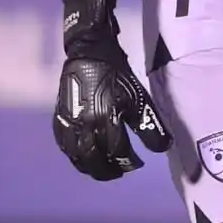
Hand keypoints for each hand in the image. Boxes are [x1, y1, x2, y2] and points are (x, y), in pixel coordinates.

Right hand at [52, 0, 172, 179]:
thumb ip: (150, 126)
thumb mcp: (139, 98)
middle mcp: (84, 126)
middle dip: (108, 171)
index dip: (129, 162)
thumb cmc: (117, 73)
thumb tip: (162, 148)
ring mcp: (68, 123)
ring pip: (77, 156)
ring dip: (90, 167)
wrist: (89, 51)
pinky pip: (64, 145)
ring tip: (103, 169)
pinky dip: (74, 156)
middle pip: (95, 160)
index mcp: (105, 120)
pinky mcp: (59, 117)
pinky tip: (82, 156)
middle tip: (120, 172)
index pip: (117, 153)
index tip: (138, 163)